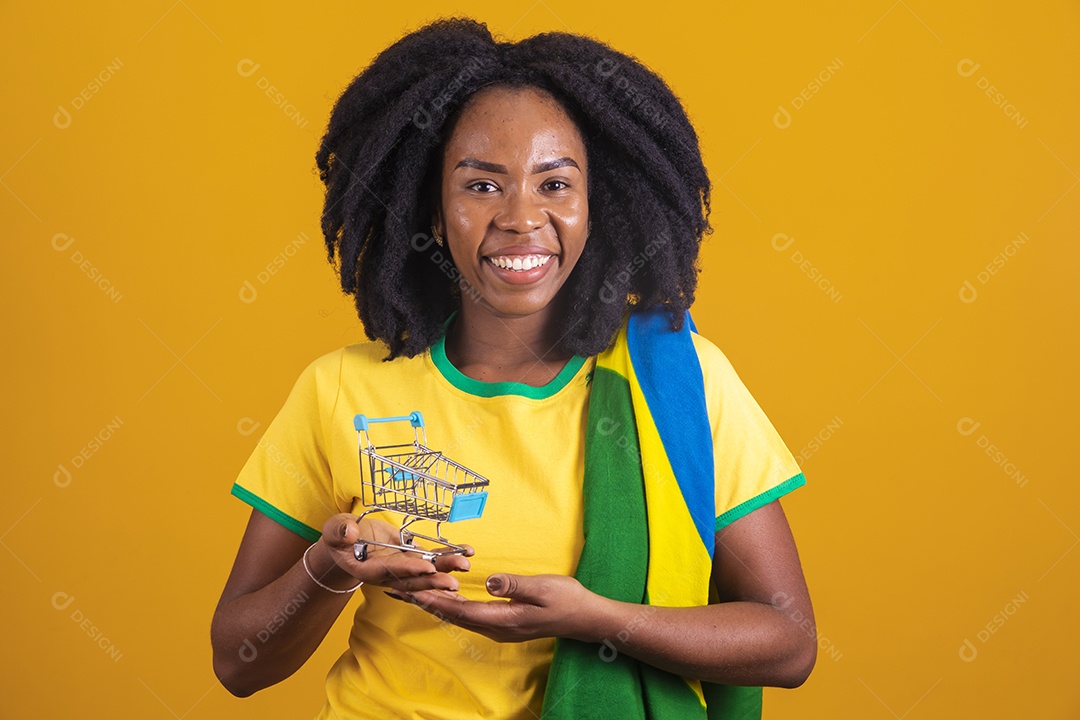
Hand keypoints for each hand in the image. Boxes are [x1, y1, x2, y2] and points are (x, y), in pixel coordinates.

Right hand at [312, 513, 471, 592]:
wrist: (347, 541)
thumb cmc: (339, 537)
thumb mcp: (335, 531)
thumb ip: (339, 532)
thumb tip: (349, 532)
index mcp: (369, 569)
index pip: (390, 571)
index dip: (408, 570)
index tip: (426, 568)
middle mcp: (388, 573)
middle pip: (413, 580)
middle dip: (433, 581)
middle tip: (453, 582)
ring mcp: (402, 567)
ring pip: (426, 571)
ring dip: (446, 569)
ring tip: (465, 564)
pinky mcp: (411, 556)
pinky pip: (431, 557)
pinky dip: (448, 555)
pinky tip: (467, 552)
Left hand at [398, 573, 605, 643]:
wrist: (584, 617)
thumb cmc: (566, 600)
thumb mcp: (543, 588)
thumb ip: (515, 585)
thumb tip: (491, 581)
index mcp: (504, 619)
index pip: (461, 610)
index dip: (436, 600)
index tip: (413, 591)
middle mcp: (497, 627)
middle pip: (454, 615)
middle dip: (426, 602)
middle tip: (400, 590)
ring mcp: (499, 627)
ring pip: (460, 616)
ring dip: (436, 604)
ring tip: (413, 592)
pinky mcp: (503, 622)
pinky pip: (470, 615)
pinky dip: (452, 605)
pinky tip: (444, 596)